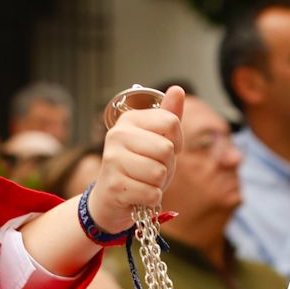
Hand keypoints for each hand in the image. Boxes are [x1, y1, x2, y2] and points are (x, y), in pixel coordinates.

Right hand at [87, 85, 184, 235]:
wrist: (111, 198)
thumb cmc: (139, 167)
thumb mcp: (156, 140)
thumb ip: (168, 116)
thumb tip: (178, 90)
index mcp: (130, 119)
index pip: (171, 122)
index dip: (176, 142)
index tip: (164, 150)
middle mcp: (118, 135)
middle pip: (166, 149)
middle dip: (167, 166)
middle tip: (152, 170)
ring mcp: (113, 159)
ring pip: (159, 173)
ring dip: (158, 184)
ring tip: (144, 181)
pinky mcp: (114, 184)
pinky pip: (152, 193)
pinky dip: (151, 199)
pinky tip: (138, 194)